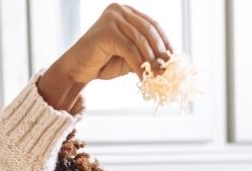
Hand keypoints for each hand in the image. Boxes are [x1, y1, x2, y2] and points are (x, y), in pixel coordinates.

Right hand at [37, 4, 173, 110]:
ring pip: (140, 41)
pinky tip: (142, 78)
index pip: (152, 25)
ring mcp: (112, 18)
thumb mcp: (129, 56)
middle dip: (160, 52)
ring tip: (157, 77)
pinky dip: (139, 65)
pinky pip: (130, 50)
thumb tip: (169, 61)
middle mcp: (119, 10)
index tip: (174, 59)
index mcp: (126, 12)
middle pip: (149, 30)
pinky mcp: (106, 31)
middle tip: (168, 70)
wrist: (77, 69)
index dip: (165, 42)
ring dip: (151, 61)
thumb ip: (146, 53)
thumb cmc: (102, 63)